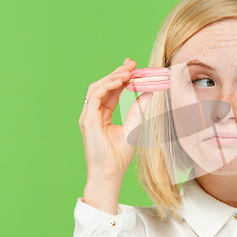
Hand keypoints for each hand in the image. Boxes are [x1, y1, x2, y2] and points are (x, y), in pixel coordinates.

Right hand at [79, 58, 153, 184]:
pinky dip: (107, 86)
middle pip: (103, 86)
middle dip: (118, 72)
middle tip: (132, 63)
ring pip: (97, 88)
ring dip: (113, 76)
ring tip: (128, 70)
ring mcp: (88, 116)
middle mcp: (93, 113)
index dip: (121, 78)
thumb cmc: (118, 156)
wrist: (110, 174)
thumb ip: (138, 109)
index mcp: (102, 115)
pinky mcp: (87, 120)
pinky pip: (95, 96)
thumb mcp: (133, 127)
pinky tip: (120, 81)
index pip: (111, 91)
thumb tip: (150, 92)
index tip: (134, 67)